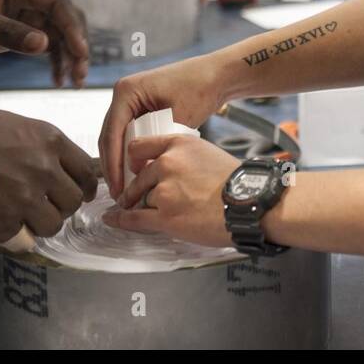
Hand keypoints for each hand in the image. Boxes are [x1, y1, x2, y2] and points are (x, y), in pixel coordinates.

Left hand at [0, 0, 89, 86]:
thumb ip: (5, 31)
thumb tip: (44, 44)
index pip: (58, 3)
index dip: (73, 28)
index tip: (81, 53)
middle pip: (66, 19)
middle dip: (77, 46)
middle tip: (80, 74)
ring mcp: (28, 14)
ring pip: (61, 35)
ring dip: (71, 57)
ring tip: (75, 83)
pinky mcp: (22, 31)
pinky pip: (49, 46)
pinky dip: (56, 62)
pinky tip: (58, 80)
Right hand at [0, 105, 98, 242]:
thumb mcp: (12, 124)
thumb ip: (40, 146)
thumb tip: (59, 164)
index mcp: (49, 141)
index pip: (86, 171)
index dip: (82, 184)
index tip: (76, 191)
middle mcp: (43, 170)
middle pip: (74, 201)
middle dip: (61, 205)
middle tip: (42, 204)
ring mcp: (25, 200)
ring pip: (53, 224)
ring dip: (40, 223)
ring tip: (18, 213)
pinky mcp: (3, 224)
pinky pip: (22, 237)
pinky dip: (11, 232)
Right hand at [98, 55, 227, 196]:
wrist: (215, 75)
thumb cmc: (200, 88)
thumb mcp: (179, 117)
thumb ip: (159, 142)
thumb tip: (142, 170)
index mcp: (127, 91)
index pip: (112, 133)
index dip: (113, 163)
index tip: (117, 186)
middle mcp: (123, 93)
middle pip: (109, 136)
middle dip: (112, 165)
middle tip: (117, 193)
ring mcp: (130, 100)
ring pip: (116, 136)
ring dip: (118, 161)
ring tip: (123, 188)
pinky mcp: (139, 108)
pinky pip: (128, 133)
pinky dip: (130, 152)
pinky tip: (134, 172)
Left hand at [102, 135, 238, 246]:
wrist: (250, 203)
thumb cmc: (237, 182)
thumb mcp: (208, 153)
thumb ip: (184, 157)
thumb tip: (168, 168)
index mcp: (178, 144)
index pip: (139, 147)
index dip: (133, 160)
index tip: (132, 168)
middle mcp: (167, 163)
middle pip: (138, 177)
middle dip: (136, 189)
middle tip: (136, 196)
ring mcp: (163, 191)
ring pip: (140, 199)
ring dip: (142, 206)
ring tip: (147, 212)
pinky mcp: (164, 216)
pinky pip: (133, 218)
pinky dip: (120, 219)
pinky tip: (113, 218)